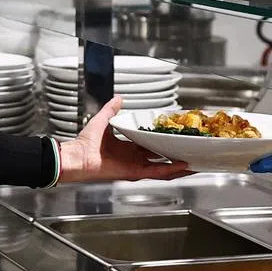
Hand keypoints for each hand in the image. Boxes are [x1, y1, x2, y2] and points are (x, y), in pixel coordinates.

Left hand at [57, 97, 190, 182]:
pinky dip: (170, 170)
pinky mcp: (135, 173)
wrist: (77, 157)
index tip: (174, 135)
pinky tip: (182, 166)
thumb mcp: (102, 120)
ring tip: (194, 163)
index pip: (149, 144)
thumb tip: (118, 98)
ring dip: (178, 166)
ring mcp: (135, 166)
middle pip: (159, 157)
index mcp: (127, 147)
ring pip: (163, 168)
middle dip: (174, 154)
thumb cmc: (85, 142)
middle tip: (189, 149)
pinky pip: (156, 172)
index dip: (162, 140)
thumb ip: (111, 110)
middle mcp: (133, 158)